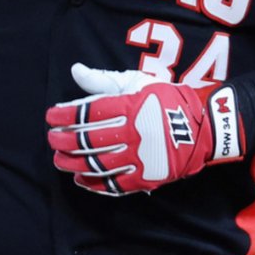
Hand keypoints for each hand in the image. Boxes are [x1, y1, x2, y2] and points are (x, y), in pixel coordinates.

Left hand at [46, 63, 243, 196]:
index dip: (64, 116)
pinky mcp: (145, 177)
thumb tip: (75, 70)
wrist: (203, 127)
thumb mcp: (137, 82)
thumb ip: (103, 79)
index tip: (51, 116)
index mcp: (130, 106)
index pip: (86, 113)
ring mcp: (139, 157)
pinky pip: (113, 184)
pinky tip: (80, 178)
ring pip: (95, 164)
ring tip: (59, 160)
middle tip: (51, 139)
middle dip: (62, 141)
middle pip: (87, 140)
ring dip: (72, 163)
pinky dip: (93, 183)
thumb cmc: (166, 100)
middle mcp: (133, 133)